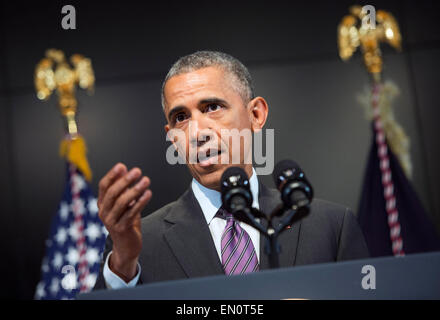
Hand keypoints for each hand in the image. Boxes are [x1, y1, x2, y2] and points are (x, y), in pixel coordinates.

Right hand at [97, 163, 151, 281]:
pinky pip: (132, 213)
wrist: (127, 246)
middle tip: (137, 171)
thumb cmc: (126, 221)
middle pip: (113, 193)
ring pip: (122, 203)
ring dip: (135, 190)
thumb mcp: (123, 204)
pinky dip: (141, 202)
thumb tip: (124, 169)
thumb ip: (123, 188)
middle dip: (125, 180)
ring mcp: (111, 221)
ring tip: (146, 180)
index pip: (103, 186)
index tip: (122, 166)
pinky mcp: (122, 229)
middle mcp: (104, 212)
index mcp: (102, 204)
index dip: (112, 175)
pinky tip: (148, 194)